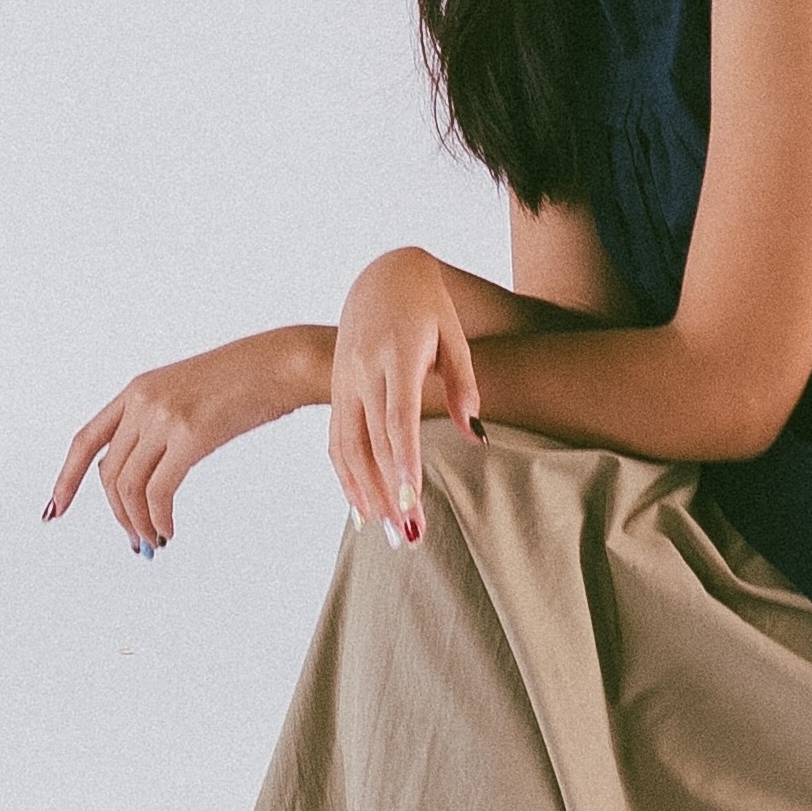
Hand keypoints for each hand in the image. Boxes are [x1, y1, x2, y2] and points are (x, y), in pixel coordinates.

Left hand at [48, 328, 322, 552]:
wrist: (283, 362)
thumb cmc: (248, 381)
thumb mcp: (189, 394)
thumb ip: (162, 422)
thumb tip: (151, 469)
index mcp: (137, 389)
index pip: (86, 439)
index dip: (66, 478)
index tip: (54, 509)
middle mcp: (142, 401)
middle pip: (107, 473)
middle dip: (119, 514)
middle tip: (137, 541)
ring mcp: (164, 417)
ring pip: (129, 486)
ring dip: (138, 523)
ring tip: (155, 541)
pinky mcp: (190, 435)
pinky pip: (158, 492)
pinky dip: (158, 519)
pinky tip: (169, 530)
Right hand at [328, 247, 480, 540]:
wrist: (380, 276)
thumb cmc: (427, 306)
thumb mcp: (454, 335)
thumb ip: (464, 384)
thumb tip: (475, 435)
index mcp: (395, 354)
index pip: (398, 417)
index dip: (403, 460)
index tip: (410, 498)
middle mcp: (362, 370)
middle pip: (373, 442)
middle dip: (389, 491)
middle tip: (408, 534)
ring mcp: (344, 381)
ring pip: (348, 446)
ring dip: (364, 492)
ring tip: (385, 531)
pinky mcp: (336, 389)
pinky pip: (336, 439)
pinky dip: (345, 475)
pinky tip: (360, 506)